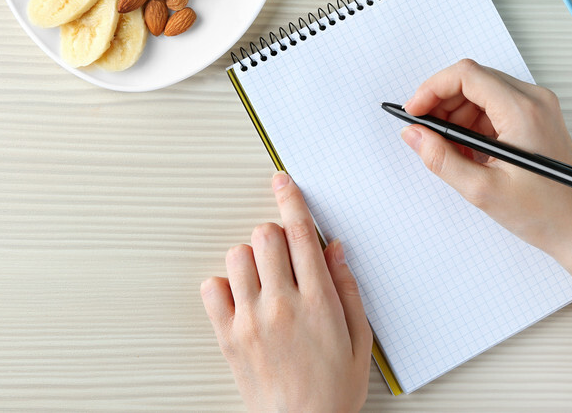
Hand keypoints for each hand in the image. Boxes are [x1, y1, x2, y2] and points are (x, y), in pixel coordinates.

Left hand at [200, 172, 371, 412]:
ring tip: (264, 277)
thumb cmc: (332, 390)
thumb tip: (335, 250)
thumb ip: (346, 289)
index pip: (300, 233)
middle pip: (265, 235)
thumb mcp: (359, 338)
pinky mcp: (228, 336)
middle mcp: (281, 304)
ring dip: (251, 257)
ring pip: (238, 256)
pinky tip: (242, 296)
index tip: (283, 182)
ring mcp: (250, 319)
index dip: (291, 200)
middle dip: (275, 232)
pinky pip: (212, 289)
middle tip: (284, 249)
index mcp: (317, 301)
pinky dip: (224, 285)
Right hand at [401, 59, 571, 264]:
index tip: (413, 111)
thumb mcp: (482, 190)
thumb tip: (414, 134)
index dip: (432, 89)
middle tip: (425, 133)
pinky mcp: (536, 118)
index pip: (467, 75)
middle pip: (473, 80)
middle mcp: (534, 100)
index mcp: (523, 111)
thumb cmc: (543, 213)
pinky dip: (474, 124)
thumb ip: (441, 158)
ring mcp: (538, 107)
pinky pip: (495, 107)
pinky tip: (468, 153)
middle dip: (442, 103)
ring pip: (482, 92)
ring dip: (457, 116)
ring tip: (449, 151)